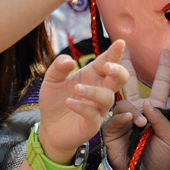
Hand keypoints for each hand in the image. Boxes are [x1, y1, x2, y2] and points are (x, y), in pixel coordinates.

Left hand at [37, 39, 128, 163]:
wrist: (48, 127)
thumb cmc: (55, 101)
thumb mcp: (51, 80)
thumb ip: (58, 67)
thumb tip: (70, 60)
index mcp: (93, 76)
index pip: (107, 61)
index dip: (115, 53)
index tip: (120, 42)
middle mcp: (100, 90)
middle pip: (119, 79)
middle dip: (117, 71)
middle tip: (108, 67)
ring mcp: (99, 108)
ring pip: (107, 97)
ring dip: (94, 91)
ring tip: (77, 89)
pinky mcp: (92, 124)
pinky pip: (93, 114)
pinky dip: (82, 107)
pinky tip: (69, 102)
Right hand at [103, 49, 169, 169]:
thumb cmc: (160, 158)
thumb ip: (162, 118)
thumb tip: (146, 102)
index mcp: (155, 110)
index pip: (159, 86)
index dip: (163, 70)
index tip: (167, 53)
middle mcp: (138, 111)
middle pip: (132, 83)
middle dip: (127, 65)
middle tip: (122, 47)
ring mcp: (123, 119)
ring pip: (122, 101)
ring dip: (131, 108)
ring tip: (139, 123)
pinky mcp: (111, 130)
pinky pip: (114, 118)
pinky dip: (122, 119)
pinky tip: (130, 122)